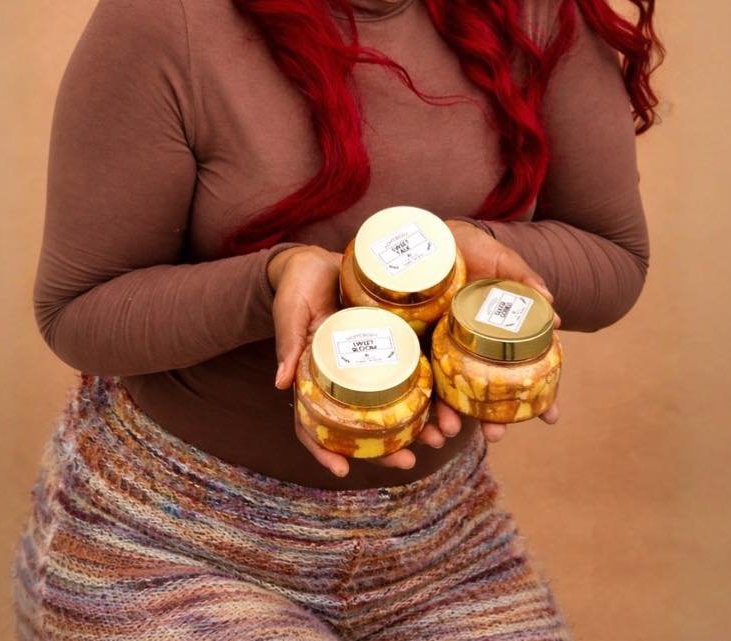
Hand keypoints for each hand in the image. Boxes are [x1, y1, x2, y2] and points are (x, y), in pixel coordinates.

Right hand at [268, 245, 421, 478]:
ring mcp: (373, 361)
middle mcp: (346, 377)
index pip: (313, 422)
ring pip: (396, 401)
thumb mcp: (290, 312)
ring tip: (443, 435)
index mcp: (314, 377)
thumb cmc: (296, 287)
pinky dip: (432, 385)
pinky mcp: (395, 338)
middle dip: (386, 446)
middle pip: (364, 422)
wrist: (317, 260)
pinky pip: (415, 366)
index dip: (324, 448)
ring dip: (420, 421)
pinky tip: (451, 397)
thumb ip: (288, 342)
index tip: (341, 471)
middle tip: (409, 462)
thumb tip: (279, 383)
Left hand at [414, 220, 563, 442]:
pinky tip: (415, 421)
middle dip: (491, 419)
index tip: (551, 417)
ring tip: (449, 433)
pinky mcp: (410, 340)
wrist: (433, 234)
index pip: (520, 370)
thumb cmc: (473, 248)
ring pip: (446, 391)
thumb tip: (553, 308)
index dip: (538, 395)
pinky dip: (414, 401)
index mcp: (496, 336)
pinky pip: (413, 374)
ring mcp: (440, 347)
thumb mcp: (503, 261)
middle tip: (497, 435)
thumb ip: (525, 280)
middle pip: (482, 391)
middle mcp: (469, 348)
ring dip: (448, 417)